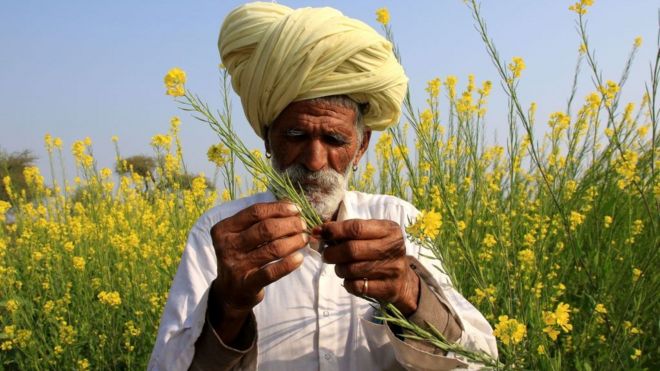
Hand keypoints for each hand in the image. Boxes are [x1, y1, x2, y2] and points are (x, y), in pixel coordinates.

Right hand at [208, 201, 307, 340]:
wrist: (230, 292)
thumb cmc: (241, 256)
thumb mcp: (243, 235)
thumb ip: (261, 219)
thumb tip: (289, 204)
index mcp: (224, 229)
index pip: (255, 212)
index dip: (279, 209)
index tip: (296, 209)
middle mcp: (227, 246)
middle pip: (266, 229)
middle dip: (290, 224)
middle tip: (302, 225)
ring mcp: (236, 266)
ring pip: (272, 248)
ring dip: (294, 241)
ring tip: (304, 239)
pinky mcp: (247, 284)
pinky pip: (271, 272)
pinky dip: (288, 264)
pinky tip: (299, 258)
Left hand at [314, 219, 419, 315]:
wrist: (403, 280)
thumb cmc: (379, 251)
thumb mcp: (371, 235)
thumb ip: (347, 231)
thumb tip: (317, 231)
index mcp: (389, 230)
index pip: (356, 227)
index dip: (334, 230)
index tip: (321, 233)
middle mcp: (394, 247)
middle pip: (352, 249)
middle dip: (333, 253)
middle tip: (327, 255)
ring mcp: (392, 269)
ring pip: (352, 269)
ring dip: (339, 269)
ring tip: (340, 267)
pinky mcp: (388, 288)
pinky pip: (357, 286)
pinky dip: (348, 283)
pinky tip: (351, 279)